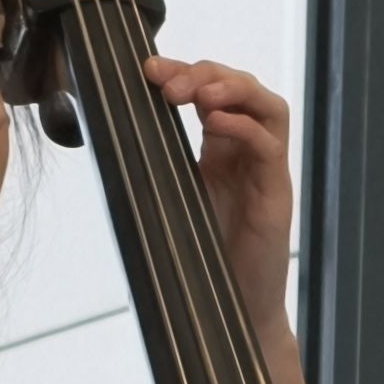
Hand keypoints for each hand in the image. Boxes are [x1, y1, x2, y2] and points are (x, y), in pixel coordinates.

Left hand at [149, 56, 297, 337]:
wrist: (228, 312)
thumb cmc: (201, 259)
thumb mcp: (169, 199)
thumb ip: (153, 164)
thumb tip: (107, 134)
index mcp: (222, 150)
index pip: (211, 91)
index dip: (184, 72)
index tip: (147, 71)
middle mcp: (247, 154)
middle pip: (242, 87)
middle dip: (204, 73)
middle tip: (167, 81)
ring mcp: (265, 174)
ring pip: (268, 106)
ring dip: (233, 88)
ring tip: (199, 91)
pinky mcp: (277, 198)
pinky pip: (269, 148)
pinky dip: (245, 127)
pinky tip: (216, 122)